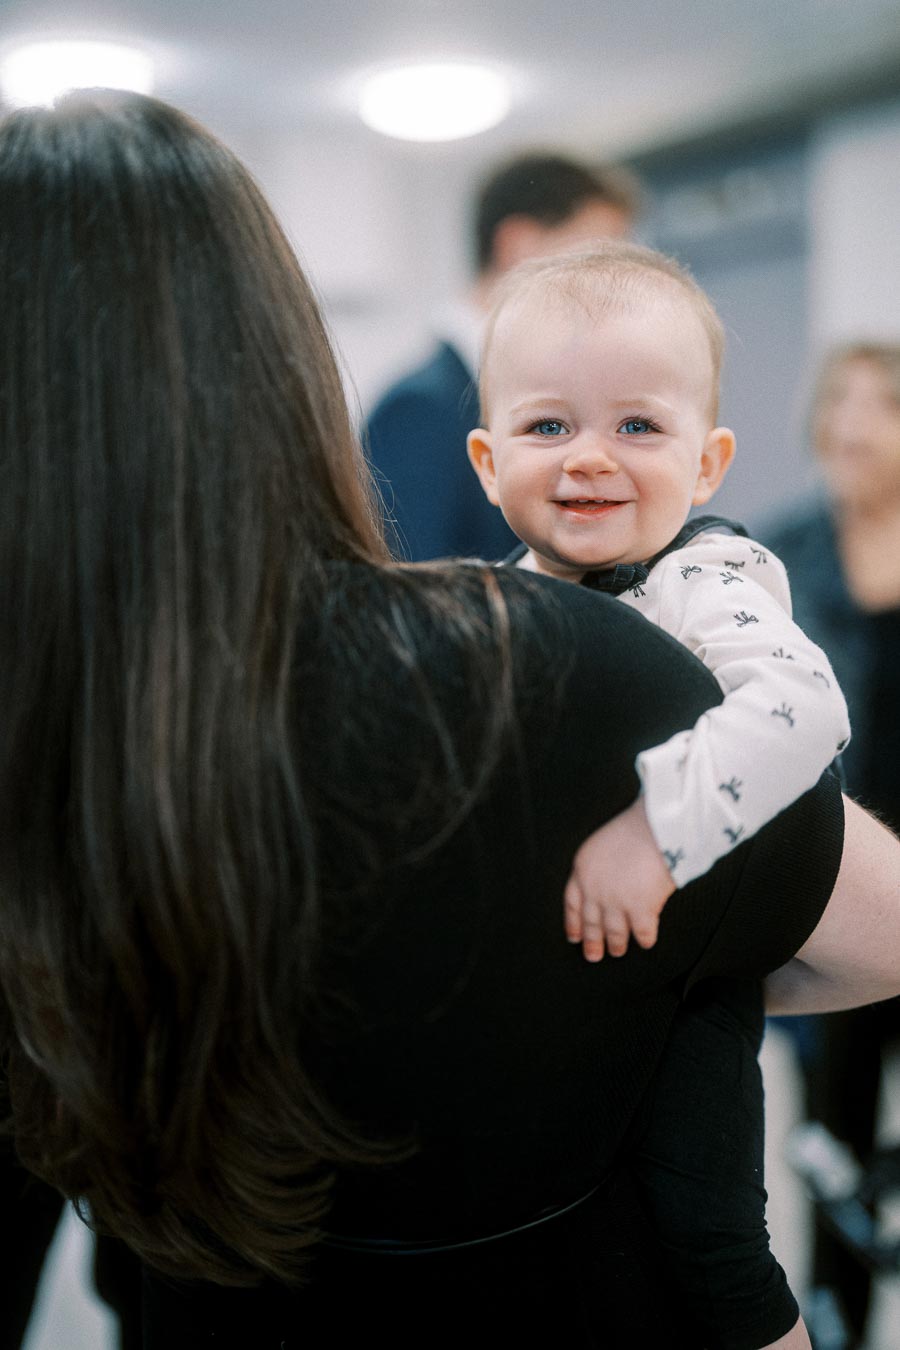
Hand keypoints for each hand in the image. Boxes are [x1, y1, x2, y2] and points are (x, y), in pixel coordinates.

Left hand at [564, 796, 675, 961]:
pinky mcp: (640, 910)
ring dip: (617, 945)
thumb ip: (599, 868)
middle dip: (592, 942)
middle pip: (591, 923)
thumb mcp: (601, 845)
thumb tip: (605, 887)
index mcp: (583, 870)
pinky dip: (645, 939)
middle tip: (593, 954)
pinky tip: (646, 942)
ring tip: (618, 950)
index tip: (574, 936)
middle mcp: (595, 889)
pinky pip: (642, 934)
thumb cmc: (635, 827)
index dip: (573, 923)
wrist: (656, 826)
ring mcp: (616, 902)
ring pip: (614, 933)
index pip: (572, 903)